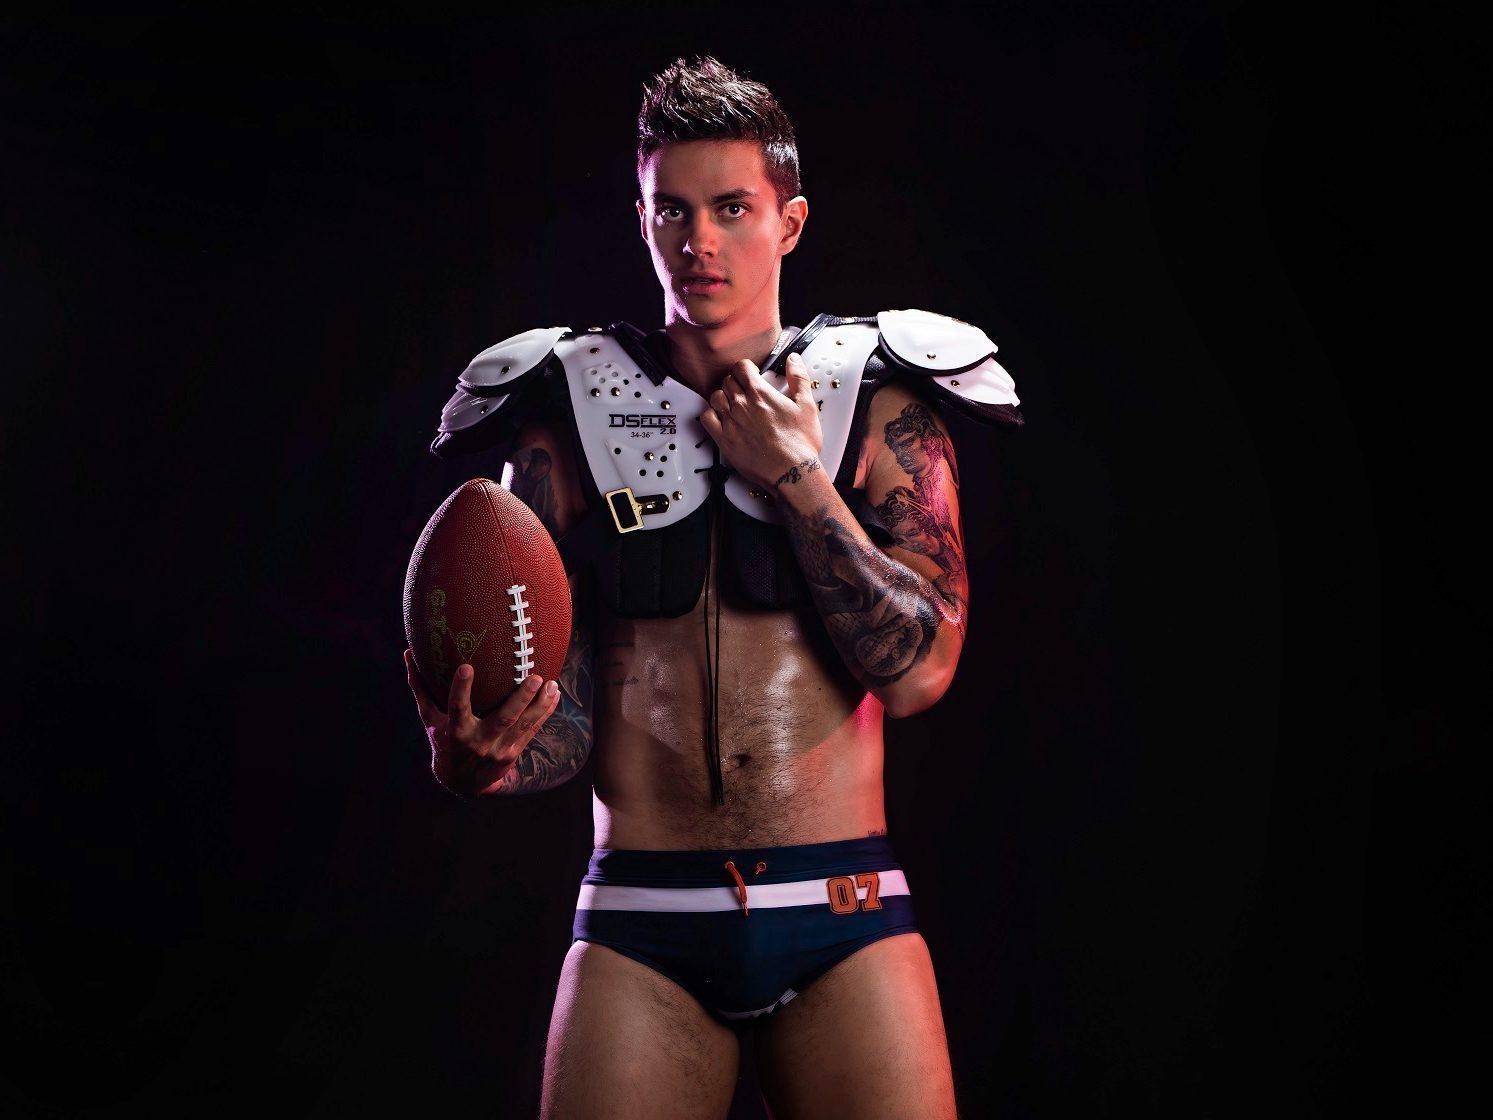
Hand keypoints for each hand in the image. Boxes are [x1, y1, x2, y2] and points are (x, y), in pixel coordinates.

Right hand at [404, 649, 561, 796]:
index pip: (457, 708)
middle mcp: (479, 742)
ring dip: (540, 705)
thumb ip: (421, 688)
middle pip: (503, 719)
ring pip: (524, 726)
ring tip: (552, 684)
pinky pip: (532, 731)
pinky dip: (545, 712)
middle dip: (520, 699)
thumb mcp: (430, 719)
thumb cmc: (443, 741)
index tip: (466, 666)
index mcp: (456, 732)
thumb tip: (407, 654)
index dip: (461, 689)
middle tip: (535, 677)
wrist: (461, 782)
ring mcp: (499, 749)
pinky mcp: (513, 753)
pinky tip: (555, 695)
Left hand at [698, 352, 822, 492]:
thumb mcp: (807, 406)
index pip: (741, 367)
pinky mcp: (724, 440)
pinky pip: (706, 419)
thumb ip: (799, 378)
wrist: (791, 472)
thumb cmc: (800, 443)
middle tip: (745, 391)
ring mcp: (731, 422)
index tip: (752, 375)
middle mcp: (742, 405)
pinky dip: (711, 414)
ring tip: (733, 404)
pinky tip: (721, 418)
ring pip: (715, 397)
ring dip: (723, 397)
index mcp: (760, 393)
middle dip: (736, 382)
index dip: (746, 369)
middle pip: (728, 381)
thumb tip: (794, 360)